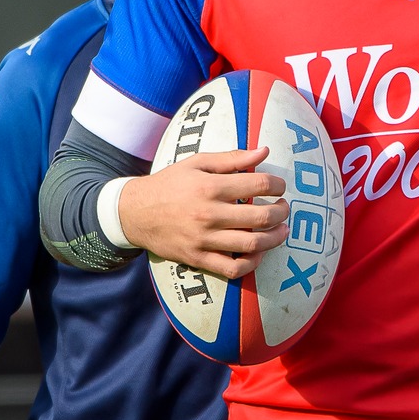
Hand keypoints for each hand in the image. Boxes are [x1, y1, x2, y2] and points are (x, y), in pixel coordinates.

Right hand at [118, 146, 289, 279]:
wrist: (134, 212)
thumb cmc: (169, 183)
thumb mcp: (197, 163)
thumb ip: (232, 158)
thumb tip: (264, 151)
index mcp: (209, 187)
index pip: (258, 185)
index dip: (277, 185)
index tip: (279, 187)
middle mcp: (208, 214)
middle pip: (261, 217)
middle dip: (281, 212)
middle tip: (284, 208)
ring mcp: (203, 240)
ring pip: (252, 245)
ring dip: (275, 238)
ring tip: (281, 230)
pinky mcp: (198, 259)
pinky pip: (233, 268)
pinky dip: (252, 263)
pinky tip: (258, 252)